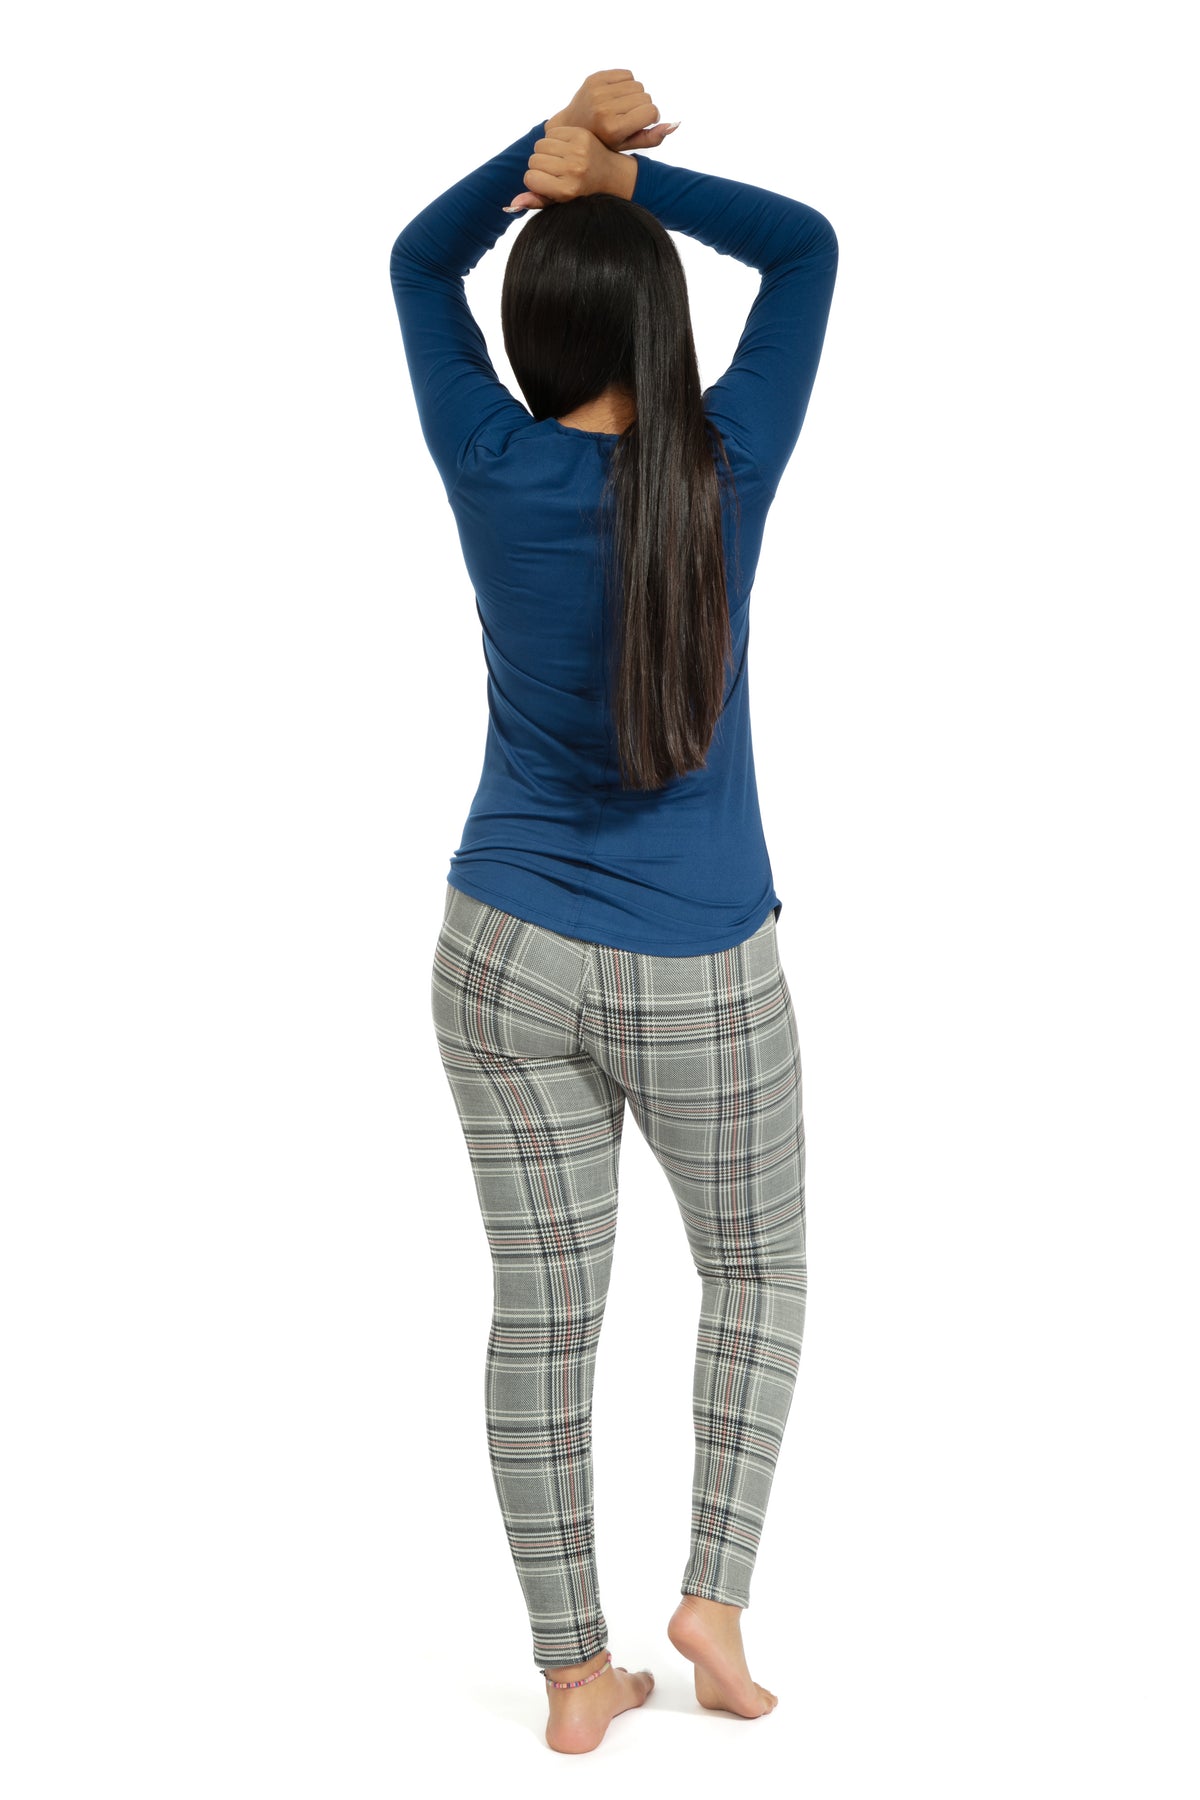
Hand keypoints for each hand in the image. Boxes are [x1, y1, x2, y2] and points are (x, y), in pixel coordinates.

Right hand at [503, 124, 631, 213]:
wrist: (611, 175)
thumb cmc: (581, 192)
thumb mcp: (559, 202)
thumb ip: (536, 202)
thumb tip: (510, 204)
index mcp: (567, 189)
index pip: (530, 178)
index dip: (534, 180)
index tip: (546, 182)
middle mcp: (573, 169)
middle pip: (534, 160)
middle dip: (539, 165)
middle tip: (554, 170)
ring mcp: (578, 150)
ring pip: (540, 144)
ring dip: (545, 151)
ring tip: (558, 159)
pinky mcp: (581, 134)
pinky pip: (551, 132)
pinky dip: (553, 139)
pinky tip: (564, 148)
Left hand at [548, 69, 678, 152]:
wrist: (571, 127)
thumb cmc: (603, 141)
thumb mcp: (627, 146)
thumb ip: (652, 138)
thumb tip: (675, 124)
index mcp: (613, 128)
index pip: (650, 111)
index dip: (651, 116)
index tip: (643, 122)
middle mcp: (604, 109)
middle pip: (645, 97)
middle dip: (643, 106)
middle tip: (630, 115)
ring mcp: (597, 91)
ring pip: (637, 85)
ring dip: (635, 95)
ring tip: (623, 106)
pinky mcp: (595, 78)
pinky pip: (627, 74)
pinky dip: (626, 84)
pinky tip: (617, 96)